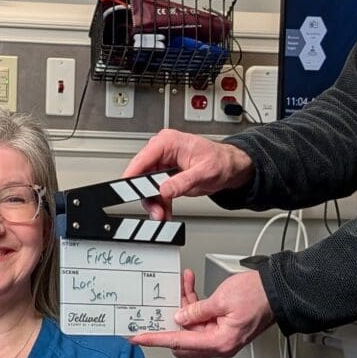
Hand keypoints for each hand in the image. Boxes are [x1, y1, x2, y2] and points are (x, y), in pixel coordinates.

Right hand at [121, 130, 252, 220]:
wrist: (230, 167)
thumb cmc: (221, 161)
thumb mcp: (204, 172)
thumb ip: (183, 181)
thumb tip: (164, 189)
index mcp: (169, 142)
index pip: (143, 158)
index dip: (132, 175)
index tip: (126, 190)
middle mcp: (162, 151)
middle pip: (142, 175)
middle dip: (147, 196)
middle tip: (155, 211)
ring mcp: (163, 164)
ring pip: (147, 187)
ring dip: (154, 203)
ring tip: (162, 215)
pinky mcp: (165, 175)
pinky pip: (156, 192)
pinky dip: (160, 204)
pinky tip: (166, 213)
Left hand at [133, 265, 275, 357]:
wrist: (278, 291)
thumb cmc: (258, 296)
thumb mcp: (221, 299)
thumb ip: (197, 310)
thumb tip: (180, 317)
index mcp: (220, 342)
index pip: (179, 343)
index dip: (156, 340)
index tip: (139, 338)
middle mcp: (220, 344)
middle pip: (183, 339)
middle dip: (170, 322)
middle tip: (158, 308)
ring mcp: (222, 336)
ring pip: (191, 327)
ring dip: (184, 307)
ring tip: (183, 285)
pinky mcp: (224, 327)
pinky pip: (202, 319)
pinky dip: (195, 305)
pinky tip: (191, 288)